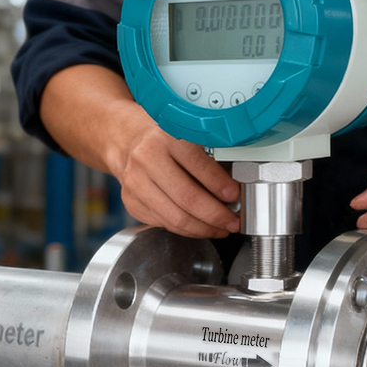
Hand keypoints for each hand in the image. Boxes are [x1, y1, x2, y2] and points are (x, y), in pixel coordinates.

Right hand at [114, 119, 239, 238]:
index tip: (235, 197)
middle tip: (232, 221)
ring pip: (175, 217)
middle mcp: (147, 158)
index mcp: (166, 137)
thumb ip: (210, 160)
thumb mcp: (189, 137)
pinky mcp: (131, 201)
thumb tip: (233, 191)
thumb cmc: (166, 141)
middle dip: (216, 215)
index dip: (221, 186)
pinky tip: (199, 226)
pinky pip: (164, 224)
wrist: (130, 143)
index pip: (199, 166)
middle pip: (187, 198)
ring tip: (219, 228)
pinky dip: (186, 230)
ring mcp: (135, 182)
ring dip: (203, 228)